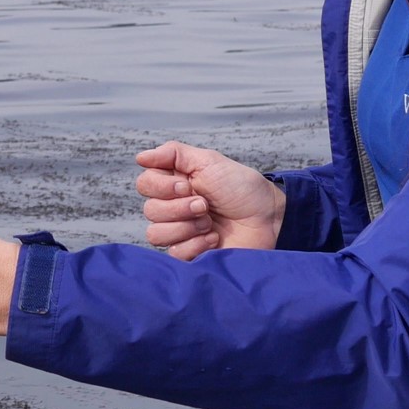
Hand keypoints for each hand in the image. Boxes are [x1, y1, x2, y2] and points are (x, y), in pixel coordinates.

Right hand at [134, 141, 285, 258]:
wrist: (268, 217)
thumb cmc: (241, 188)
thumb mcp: (209, 162)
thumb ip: (173, 154)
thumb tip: (140, 157)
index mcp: (174, 184)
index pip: (144, 185)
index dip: (162, 187)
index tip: (189, 184)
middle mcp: (173, 208)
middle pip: (150, 211)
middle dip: (180, 208)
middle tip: (205, 205)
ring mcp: (181, 232)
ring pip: (156, 234)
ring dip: (186, 226)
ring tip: (210, 222)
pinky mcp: (190, 254)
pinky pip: (174, 254)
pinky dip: (196, 245)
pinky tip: (214, 239)